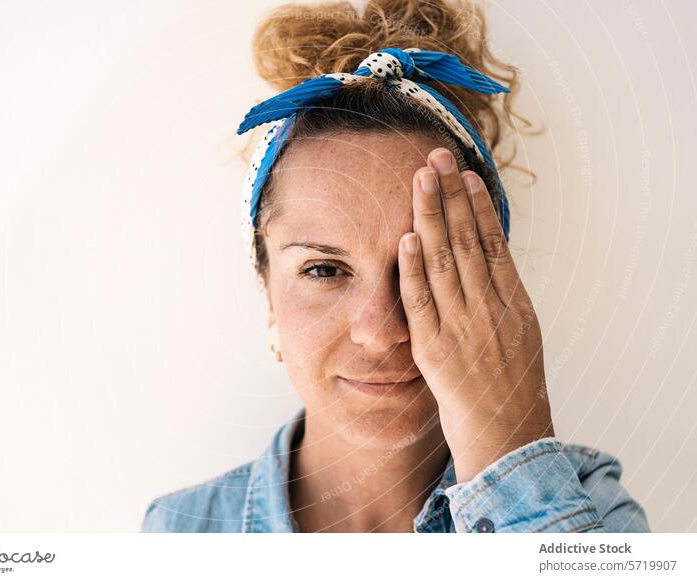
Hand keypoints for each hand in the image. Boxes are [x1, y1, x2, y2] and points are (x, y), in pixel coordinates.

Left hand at [398, 147, 553, 482]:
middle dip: (451, 196)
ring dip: (432, 218)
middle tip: (436, 156)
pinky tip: (407, 238)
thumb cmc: (512, 395)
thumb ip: (500, 304)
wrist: (510, 442)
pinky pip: (423, 305)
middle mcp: (491, 310)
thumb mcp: (519, 341)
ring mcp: (464, 329)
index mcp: (514, 305)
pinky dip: (415, 270)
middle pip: (469, 242)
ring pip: (446, 263)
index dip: (479, 206)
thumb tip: (488, 269)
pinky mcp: (437, 352)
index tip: (465, 173)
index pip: (495, 243)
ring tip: (420, 179)